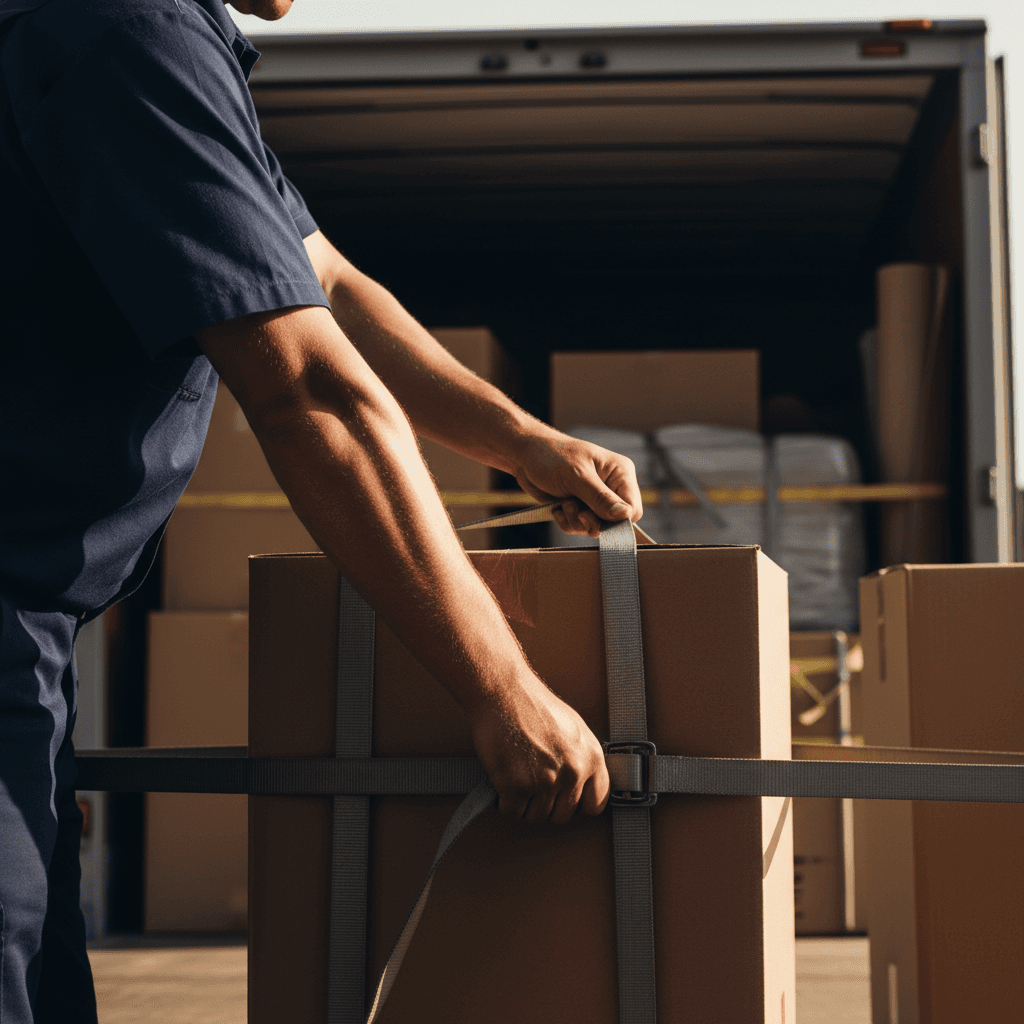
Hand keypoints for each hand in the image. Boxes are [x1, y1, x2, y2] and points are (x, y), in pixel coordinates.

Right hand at [468, 675, 609, 823]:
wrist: (504, 691)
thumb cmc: (533, 704)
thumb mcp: (574, 728)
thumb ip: (581, 758)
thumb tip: (582, 782)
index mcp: (591, 757)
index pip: (596, 804)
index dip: (577, 803)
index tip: (565, 799)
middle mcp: (573, 772)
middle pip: (563, 815)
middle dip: (547, 804)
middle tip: (535, 786)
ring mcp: (545, 781)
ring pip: (536, 817)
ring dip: (525, 803)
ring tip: (518, 779)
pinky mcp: (517, 787)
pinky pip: (513, 813)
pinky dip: (505, 802)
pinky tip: (505, 783)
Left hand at [511, 429, 643, 537]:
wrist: (526, 455)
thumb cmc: (551, 456)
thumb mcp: (576, 476)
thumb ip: (600, 497)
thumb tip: (624, 515)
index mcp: (620, 473)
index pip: (632, 509)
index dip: (616, 520)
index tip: (592, 515)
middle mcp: (611, 487)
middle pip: (614, 523)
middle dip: (590, 520)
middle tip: (571, 506)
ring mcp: (595, 499)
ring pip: (595, 527)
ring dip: (575, 521)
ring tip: (563, 503)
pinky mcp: (580, 508)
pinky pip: (579, 527)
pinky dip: (567, 522)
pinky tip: (557, 507)